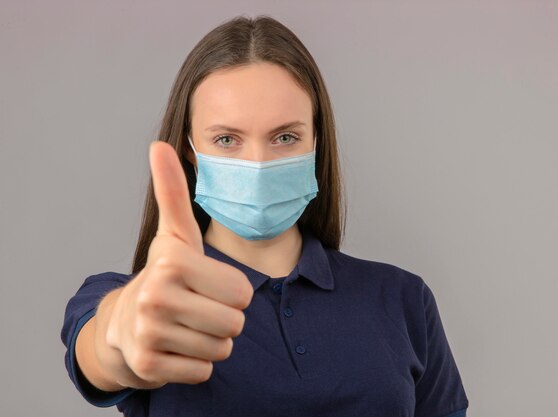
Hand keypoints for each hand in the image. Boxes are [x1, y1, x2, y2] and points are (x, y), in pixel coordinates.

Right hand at [103, 141, 253, 388]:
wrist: (125, 322)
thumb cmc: (165, 274)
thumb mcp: (175, 234)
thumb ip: (174, 192)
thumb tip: (160, 145)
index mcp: (173, 263)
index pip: (243, 293)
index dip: (233, 292)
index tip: (207, 284)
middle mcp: (157, 297)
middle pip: (235, 323)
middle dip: (225, 319)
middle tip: (198, 308)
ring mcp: (150, 333)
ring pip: (222, 349)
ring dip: (212, 341)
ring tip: (188, 325)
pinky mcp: (148, 365)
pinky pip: (204, 372)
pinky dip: (197, 364)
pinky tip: (177, 347)